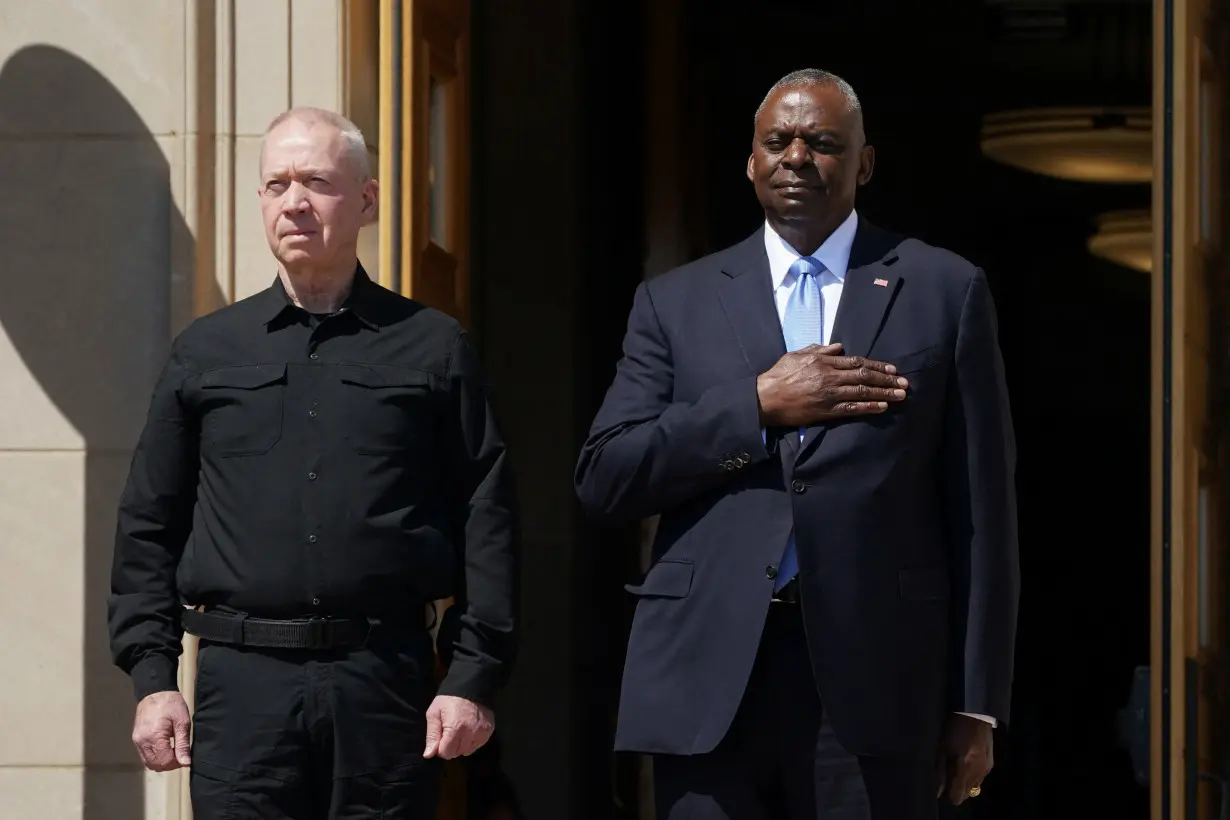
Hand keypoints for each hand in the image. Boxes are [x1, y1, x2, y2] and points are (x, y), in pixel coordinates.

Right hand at [131, 691, 191, 771]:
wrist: (155, 692)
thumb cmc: (171, 704)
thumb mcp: (183, 722)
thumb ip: (183, 744)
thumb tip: (186, 762)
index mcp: (154, 736)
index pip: (165, 761)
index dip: (177, 763)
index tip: (185, 757)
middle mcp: (142, 741)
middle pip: (155, 765)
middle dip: (169, 765)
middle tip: (180, 756)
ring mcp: (137, 741)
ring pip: (148, 763)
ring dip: (161, 762)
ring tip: (174, 752)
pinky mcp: (136, 739)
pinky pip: (144, 755)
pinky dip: (155, 757)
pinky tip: (165, 749)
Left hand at [423, 695, 494, 759]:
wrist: (471, 685)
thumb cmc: (448, 699)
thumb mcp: (434, 713)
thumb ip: (432, 735)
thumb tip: (428, 755)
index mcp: (455, 729)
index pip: (446, 753)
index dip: (440, 747)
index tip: (441, 736)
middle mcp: (470, 734)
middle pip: (457, 753)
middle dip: (451, 746)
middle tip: (449, 731)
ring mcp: (482, 733)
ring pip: (467, 751)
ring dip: (462, 744)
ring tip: (460, 729)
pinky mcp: (489, 731)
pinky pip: (478, 745)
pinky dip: (472, 740)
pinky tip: (469, 729)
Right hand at [755, 343, 907, 426]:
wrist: (765, 399)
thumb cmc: (778, 375)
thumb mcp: (797, 355)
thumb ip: (819, 349)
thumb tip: (839, 347)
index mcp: (824, 360)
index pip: (857, 361)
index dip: (877, 365)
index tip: (892, 368)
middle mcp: (830, 376)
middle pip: (865, 375)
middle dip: (887, 379)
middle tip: (904, 382)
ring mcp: (830, 394)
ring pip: (863, 391)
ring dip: (884, 393)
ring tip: (901, 395)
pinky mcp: (826, 410)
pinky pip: (852, 409)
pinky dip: (869, 407)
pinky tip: (882, 407)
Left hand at [937, 714, 993, 804]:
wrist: (975, 714)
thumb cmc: (953, 729)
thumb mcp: (941, 749)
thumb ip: (940, 772)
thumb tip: (937, 792)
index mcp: (962, 768)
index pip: (956, 796)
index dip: (947, 796)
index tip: (940, 789)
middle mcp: (976, 772)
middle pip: (965, 795)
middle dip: (955, 790)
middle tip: (946, 778)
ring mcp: (985, 770)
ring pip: (973, 788)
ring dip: (963, 784)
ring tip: (955, 769)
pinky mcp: (990, 765)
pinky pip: (979, 779)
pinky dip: (971, 777)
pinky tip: (965, 764)